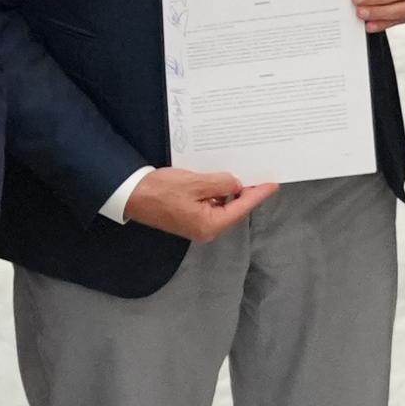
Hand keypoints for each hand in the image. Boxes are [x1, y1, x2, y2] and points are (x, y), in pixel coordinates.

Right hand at [122, 168, 274, 244]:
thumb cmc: (161, 190)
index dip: (258, 195)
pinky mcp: (189, 218)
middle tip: (260, 177)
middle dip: (246, 194)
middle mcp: (206, 230)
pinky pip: (210, 205)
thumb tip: (236, 185)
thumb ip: (221, 184)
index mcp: (209, 225)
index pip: (241, 208)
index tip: (273, 185)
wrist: (131, 194)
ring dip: (231, 192)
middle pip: (234, 210)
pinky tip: (222, 181)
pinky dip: (218, 193)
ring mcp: (196, 225)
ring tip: (244, 176)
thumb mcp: (196, 183)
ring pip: (222, 207)